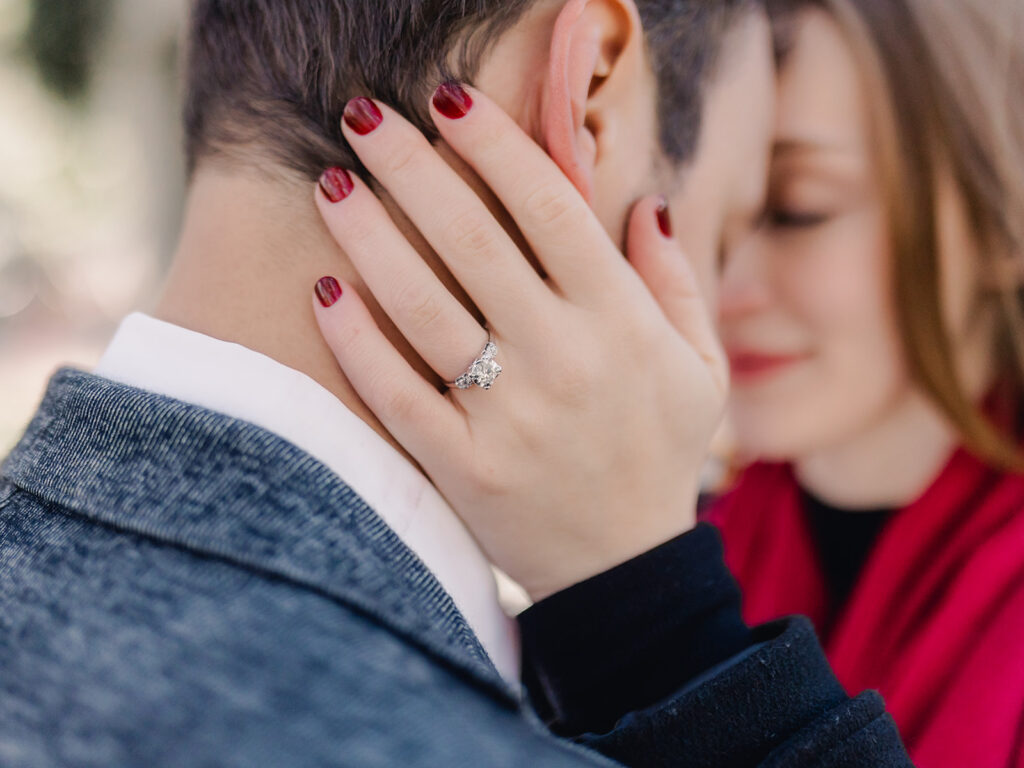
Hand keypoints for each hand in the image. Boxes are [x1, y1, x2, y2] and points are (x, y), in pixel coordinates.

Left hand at [311, 84, 727, 600]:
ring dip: (369, 239)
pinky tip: (325, 292)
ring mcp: (509, 417)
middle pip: (473, 241)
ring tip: (332, 185)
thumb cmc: (660, 456)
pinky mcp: (463, 469)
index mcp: (619, 323)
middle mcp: (563, 359)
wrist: (628, 572)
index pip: (552, 207)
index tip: (448, 98)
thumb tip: (644, 202)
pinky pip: (396, 395)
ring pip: (423, 309)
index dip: (497, 144)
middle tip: (360, 114)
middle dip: (411, 166)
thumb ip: (675, 282)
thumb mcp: (700, 368)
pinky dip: (356, 343)